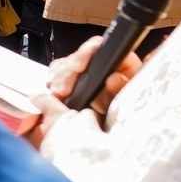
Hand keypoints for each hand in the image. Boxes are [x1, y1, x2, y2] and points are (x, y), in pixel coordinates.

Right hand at [25, 36, 142, 147]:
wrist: (118, 134)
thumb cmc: (128, 114)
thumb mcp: (127, 103)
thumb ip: (122, 90)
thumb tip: (114, 78)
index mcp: (120, 62)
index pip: (98, 47)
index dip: (86, 54)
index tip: (77, 67)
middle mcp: (100, 63)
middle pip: (77, 57)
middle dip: (66, 73)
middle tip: (62, 90)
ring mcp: (85, 71)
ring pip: (64, 66)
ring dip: (58, 80)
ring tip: (57, 95)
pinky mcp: (72, 80)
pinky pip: (56, 75)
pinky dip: (52, 83)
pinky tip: (53, 93)